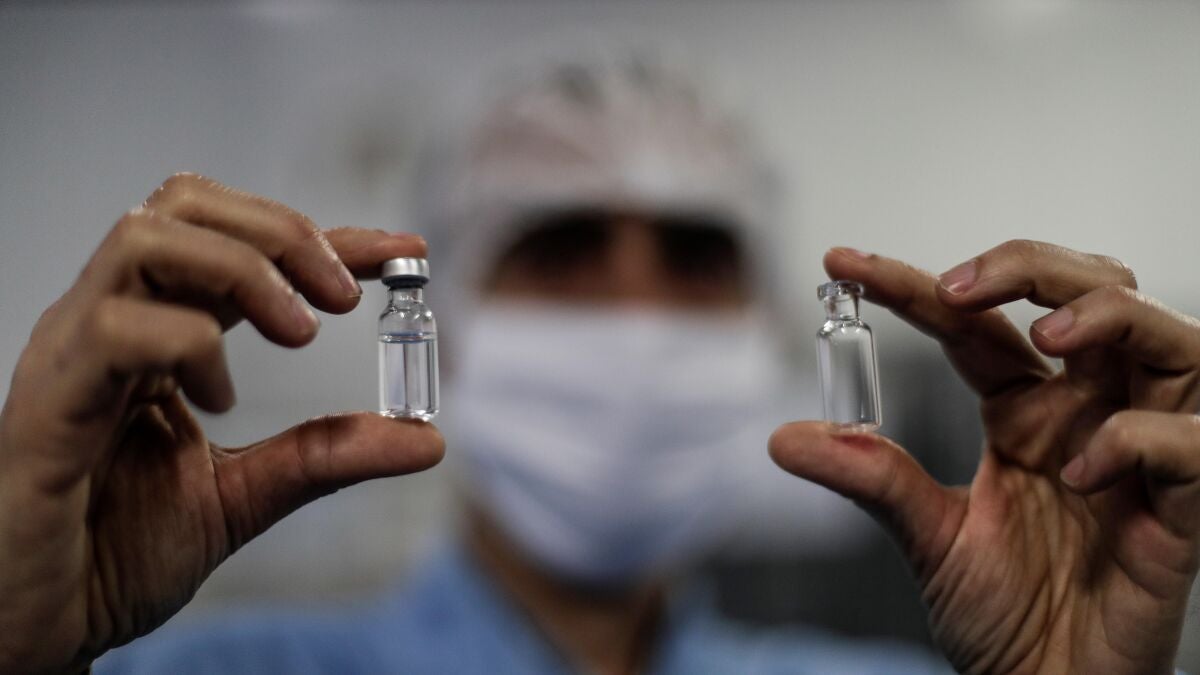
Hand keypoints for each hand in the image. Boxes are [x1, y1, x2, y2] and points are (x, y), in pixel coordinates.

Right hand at [0, 174, 444, 673]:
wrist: (39, 628)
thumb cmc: (114, 555)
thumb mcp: (244, 497)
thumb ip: (325, 457)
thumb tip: (426, 439)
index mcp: (153, 334)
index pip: (239, 246)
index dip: (324, 236)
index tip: (402, 250)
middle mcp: (108, 323)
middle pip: (185, 206)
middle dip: (283, 232)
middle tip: (347, 297)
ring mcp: (70, 352)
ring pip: (145, 236)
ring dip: (243, 269)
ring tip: (301, 332)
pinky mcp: (45, 401)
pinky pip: (112, 328)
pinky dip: (188, 345)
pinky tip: (218, 400)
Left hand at [770, 241, 1199, 674]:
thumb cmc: (1006, 616)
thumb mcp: (927, 537)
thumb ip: (872, 478)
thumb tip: (784, 438)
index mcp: (1025, 413)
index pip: (977, 322)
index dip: (913, 285)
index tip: (842, 264)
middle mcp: (1086, 413)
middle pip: (1089, 291)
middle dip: (1030, 265)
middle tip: (957, 285)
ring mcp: (1140, 453)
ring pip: (1165, 336)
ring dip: (1107, 315)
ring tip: (1045, 338)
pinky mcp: (1183, 506)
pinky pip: (1187, 442)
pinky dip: (1136, 439)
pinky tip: (1077, 474)